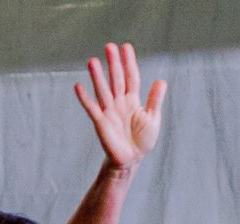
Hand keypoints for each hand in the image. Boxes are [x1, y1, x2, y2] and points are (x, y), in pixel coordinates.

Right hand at [74, 42, 165, 171]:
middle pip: (116, 79)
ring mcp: (109, 112)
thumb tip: (161, 80)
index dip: (129, 62)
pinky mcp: (100, 123)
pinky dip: (85, 98)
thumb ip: (155, 99)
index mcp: (132, 100)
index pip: (130, 77)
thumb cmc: (142, 141)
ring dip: (97, 76)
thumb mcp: (153, 118)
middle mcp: (119, 103)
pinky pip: (91, 108)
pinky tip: (78, 86)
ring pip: (103, 90)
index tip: (126, 47)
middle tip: (109, 46)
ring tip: (92, 60)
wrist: (131, 160)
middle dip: (113, 63)